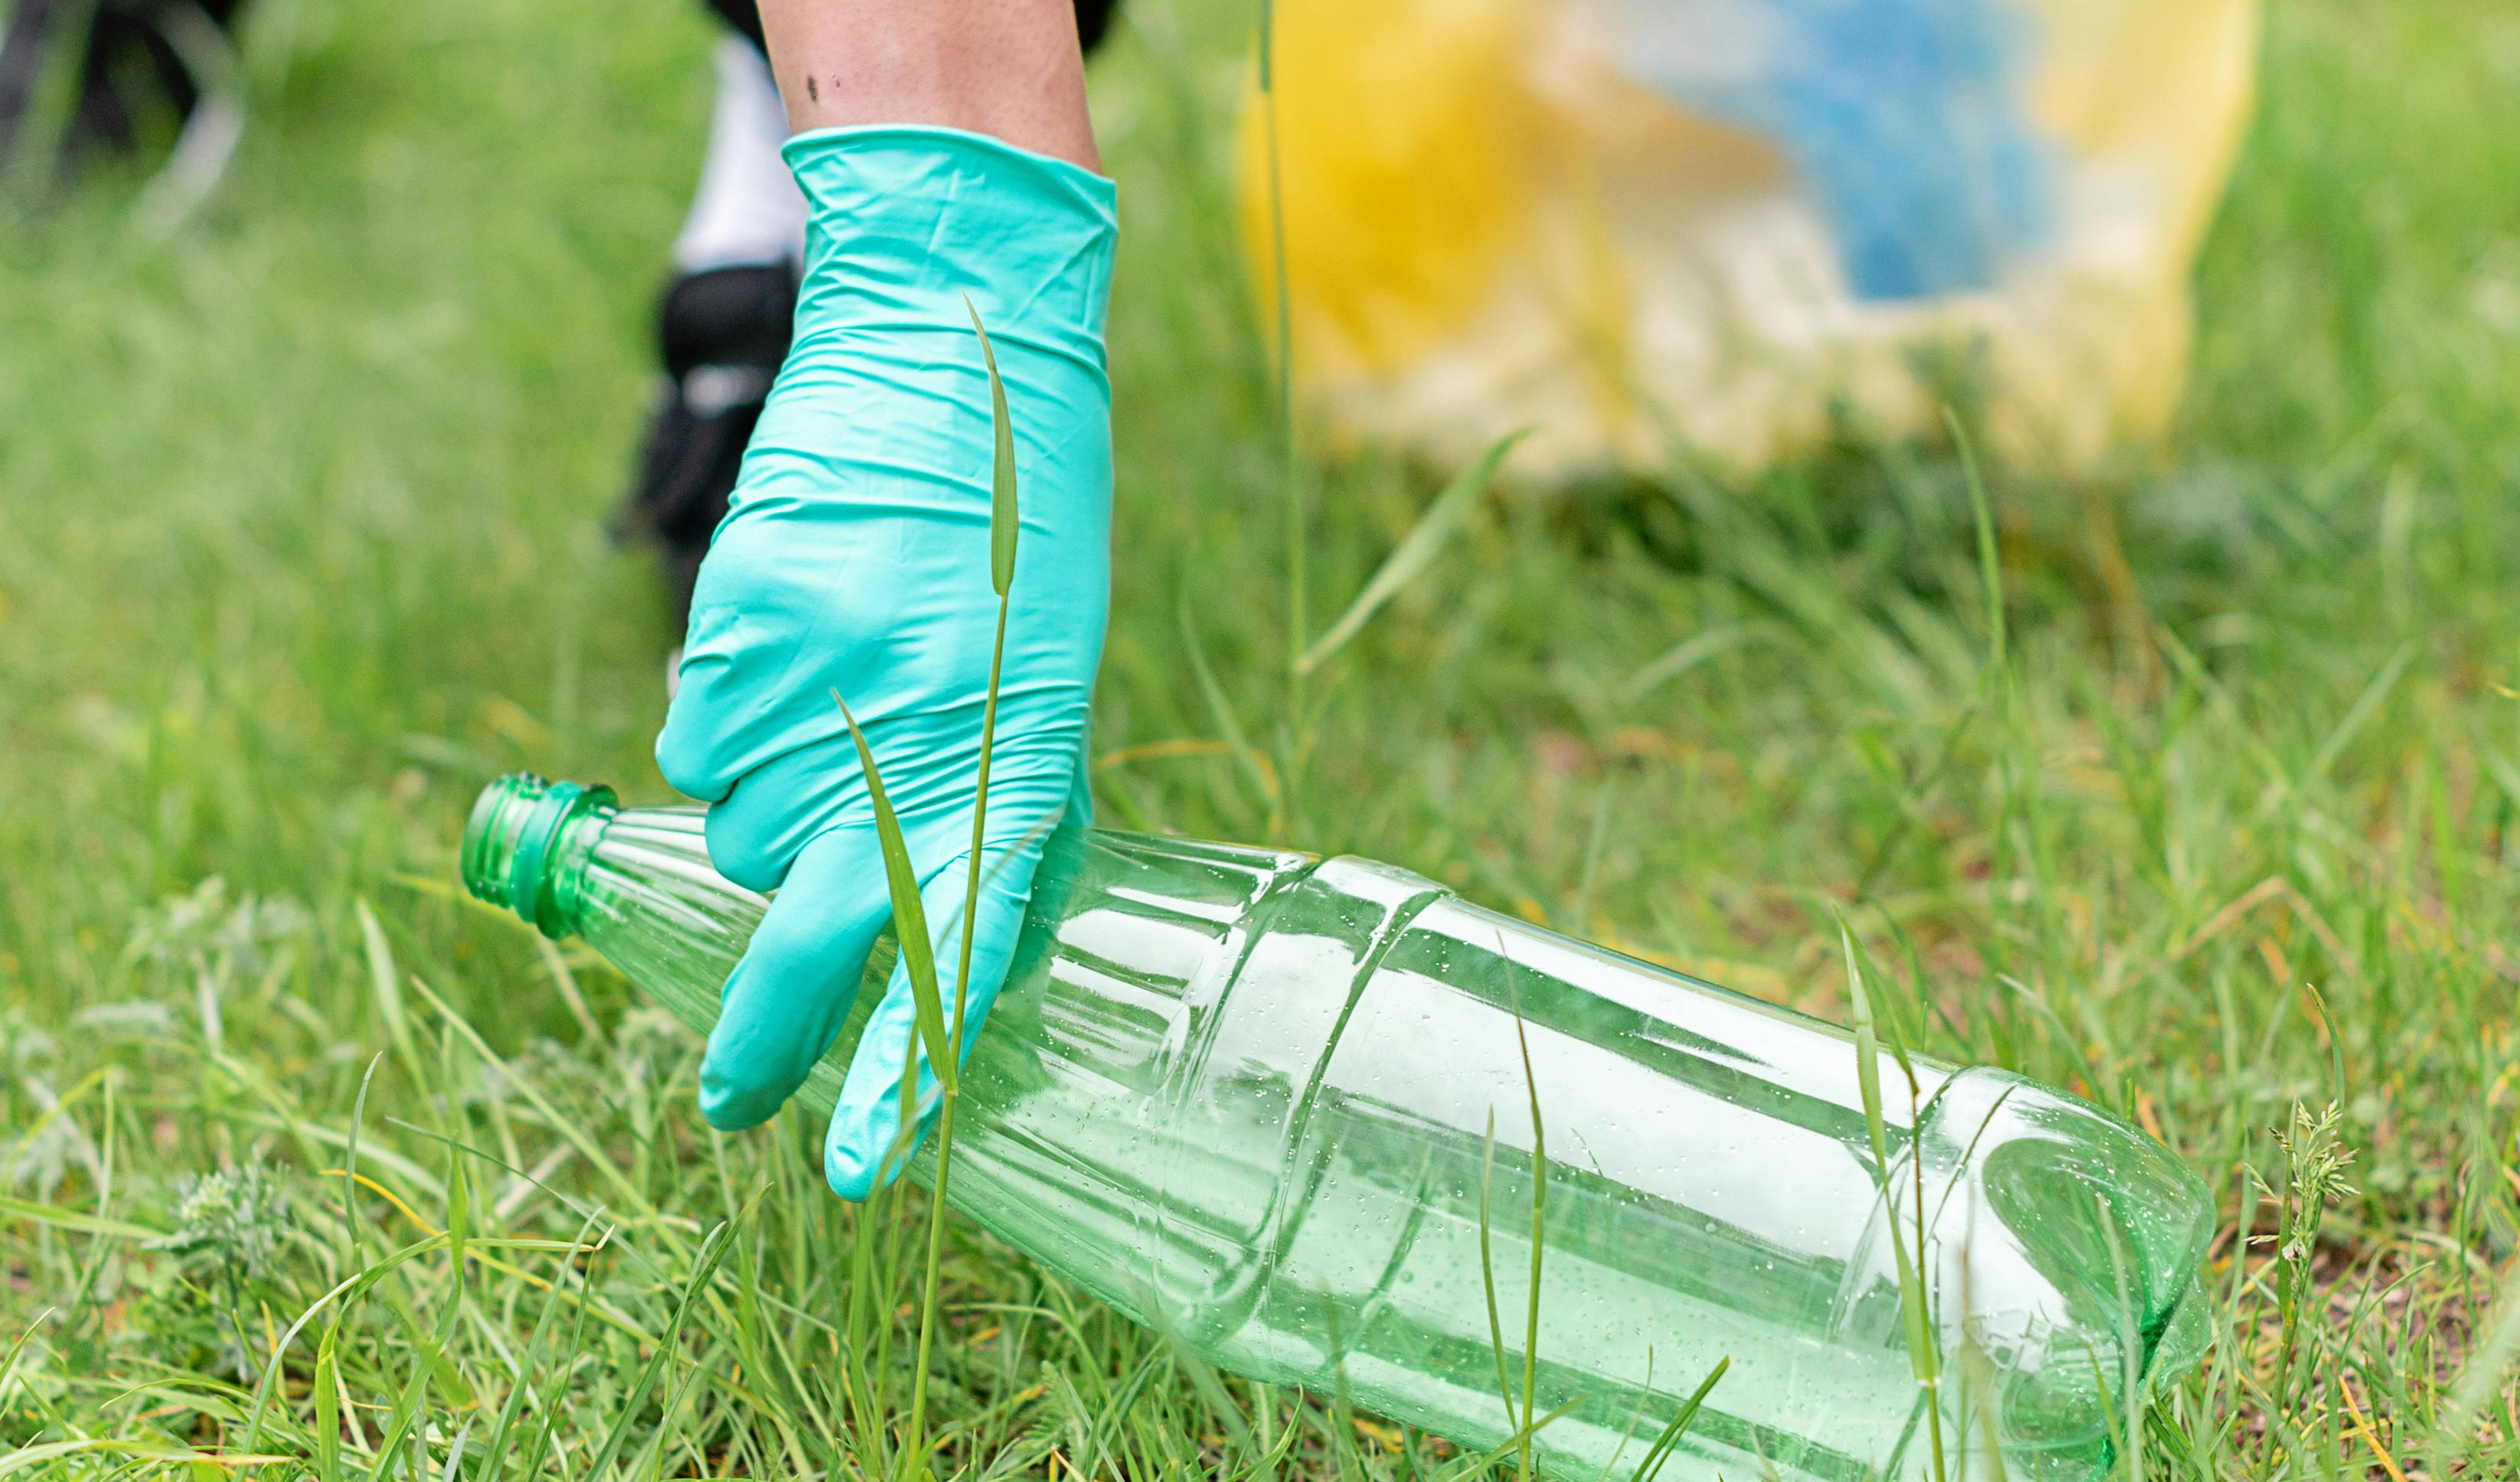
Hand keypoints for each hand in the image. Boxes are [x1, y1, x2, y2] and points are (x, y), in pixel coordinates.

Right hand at [656, 126, 1116, 1199]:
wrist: (947, 352)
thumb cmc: (1025, 526)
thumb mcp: (1056, 677)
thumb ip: (1006, 795)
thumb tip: (961, 922)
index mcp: (1009, 757)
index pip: (951, 952)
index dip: (903, 1071)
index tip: (865, 1167)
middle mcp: (899, 742)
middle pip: (801, 930)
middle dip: (762, 1034)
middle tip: (737, 1096)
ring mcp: (802, 692)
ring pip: (739, 831)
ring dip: (770, 819)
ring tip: (828, 728)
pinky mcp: (730, 636)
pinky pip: (700, 741)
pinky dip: (731, 737)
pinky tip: (785, 668)